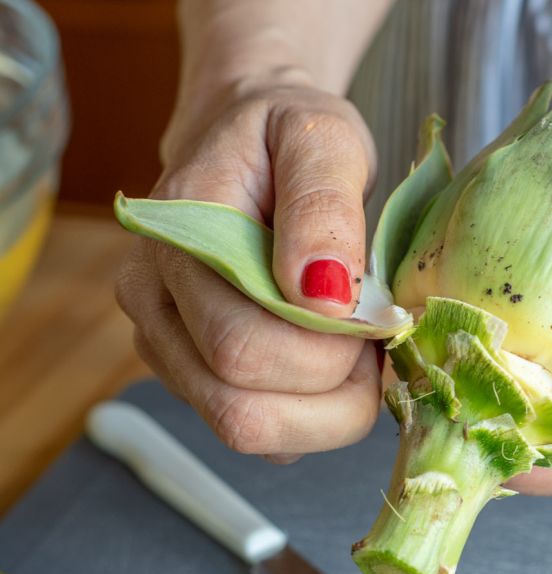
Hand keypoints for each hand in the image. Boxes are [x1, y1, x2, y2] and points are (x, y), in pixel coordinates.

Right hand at [116, 81, 381, 460]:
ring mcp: (167, 351)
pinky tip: (331, 362)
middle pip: (239, 409)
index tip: (376, 310)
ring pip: (248, 433)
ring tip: (354, 347)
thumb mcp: (322, 139)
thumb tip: (322, 293)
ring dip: (327, 410)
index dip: (328, 350)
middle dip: (333, 391)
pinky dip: (314, 416)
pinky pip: (262, 437)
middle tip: (372, 336)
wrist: (252, 138)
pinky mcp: (197, 381)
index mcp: (174, 244)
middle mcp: (153, 307)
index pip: (240, 347)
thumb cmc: (288, 136)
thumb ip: (323, 205)